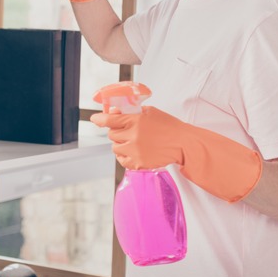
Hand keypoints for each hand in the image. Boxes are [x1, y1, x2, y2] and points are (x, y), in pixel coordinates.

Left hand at [91, 106, 262, 202]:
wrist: (183, 143)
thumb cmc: (168, 125)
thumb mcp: (150, 112)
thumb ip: (131, 112)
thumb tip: (114, 112)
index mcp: (135, 121)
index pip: (109, 120)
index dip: (99, 119)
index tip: (94, 119)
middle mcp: (133, 136)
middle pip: (112, 135)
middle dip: (117, 131)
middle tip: (128, 130)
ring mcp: (134, 151)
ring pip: (115, 148)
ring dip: (120, 144)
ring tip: (134, 141)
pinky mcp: (138, 164)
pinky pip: (121, 160)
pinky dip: (124, 156)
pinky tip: (134, 151)